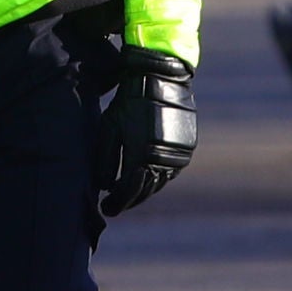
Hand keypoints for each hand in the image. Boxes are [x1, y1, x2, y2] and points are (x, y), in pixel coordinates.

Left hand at [96, 46, 199, 215]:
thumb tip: (105, 187)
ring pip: (158, 184)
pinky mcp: (185, 150)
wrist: (161, 81)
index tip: (105, 209)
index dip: (116, 203)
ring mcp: (177, 156)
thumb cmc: (129, 103)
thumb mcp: (110, 128)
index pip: (128, 191)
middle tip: (114, 206)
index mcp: (142, 157)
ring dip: (143, 191)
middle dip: (128, 201)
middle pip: (144, 191)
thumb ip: (106, 159)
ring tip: (127, 194)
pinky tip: (144, 178)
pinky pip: (168, 172)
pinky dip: (155, 179)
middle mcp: (163, 161)